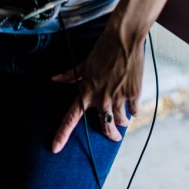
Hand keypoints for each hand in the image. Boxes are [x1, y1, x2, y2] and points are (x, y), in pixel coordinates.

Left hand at [50, 21, 144, 152]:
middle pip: (104, 128)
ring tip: (124, 120)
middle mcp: (101, 99)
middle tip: (114, 136)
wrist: (123, 39)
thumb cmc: (102, 49)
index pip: (71, 118)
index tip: (55, 148)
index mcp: (86, 92)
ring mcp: (118, 98)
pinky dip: (134, 110)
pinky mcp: (133, 94)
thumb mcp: (84, 63)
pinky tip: (133, 105)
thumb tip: (54, 79)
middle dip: (110, 135)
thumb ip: (70, 75)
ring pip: (120, 122)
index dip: (62, 134)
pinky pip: (134, 111)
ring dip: (122, 122)